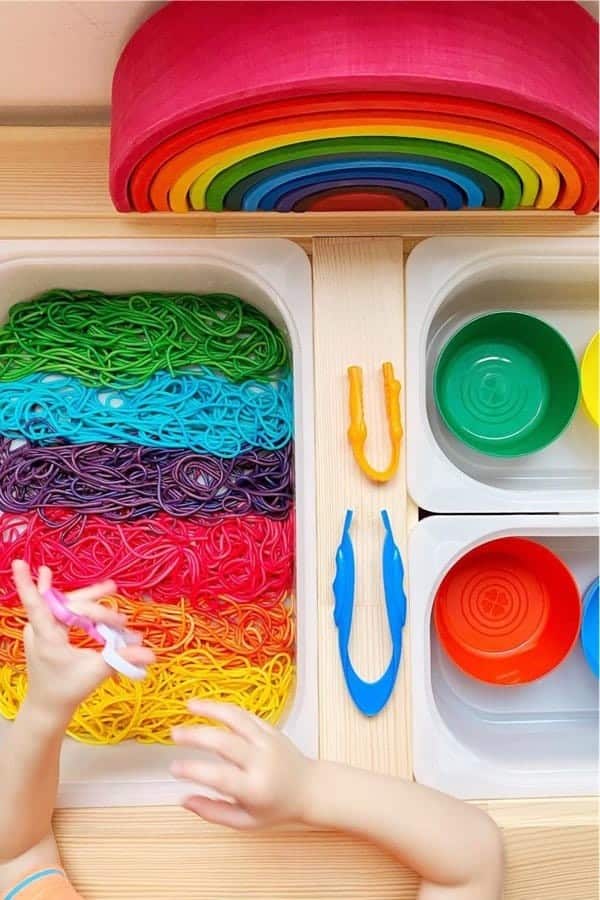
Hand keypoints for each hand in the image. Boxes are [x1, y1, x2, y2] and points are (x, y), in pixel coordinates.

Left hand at [12, 559, 154, 721]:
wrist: (48, 705)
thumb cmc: (68, 691)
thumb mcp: (96, 673)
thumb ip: (122, 660)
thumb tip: (151, 654)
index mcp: (48, 639)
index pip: (37, 607)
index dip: (28, 585)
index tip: (20, 563)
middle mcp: (40, 630)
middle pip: (70, 605)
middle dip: (97, 607)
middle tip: (122, 621)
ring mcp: (40, 630)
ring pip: (66, 605)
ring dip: (88, 599)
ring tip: (110, 589)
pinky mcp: (44, 631)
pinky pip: (56, 609)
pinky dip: (61, 595)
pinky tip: (46, 574)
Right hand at [171, 700, 315, 829]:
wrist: (310, 789)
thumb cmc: (275, 808)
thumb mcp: (245, 822)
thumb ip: (213, 812)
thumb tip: (184, 799)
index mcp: (254, 788)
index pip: (220, 777)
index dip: (194, 771)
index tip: (174, 767)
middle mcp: (261, 761)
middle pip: (225, 742)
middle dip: (197, 735)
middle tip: (174, 733)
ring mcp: (268, 741)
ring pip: (237, 719)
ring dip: (212, 709)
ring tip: (189, 705)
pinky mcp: (271, 729)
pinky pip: (246, 715)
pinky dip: (226, 709)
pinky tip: (208, 706)